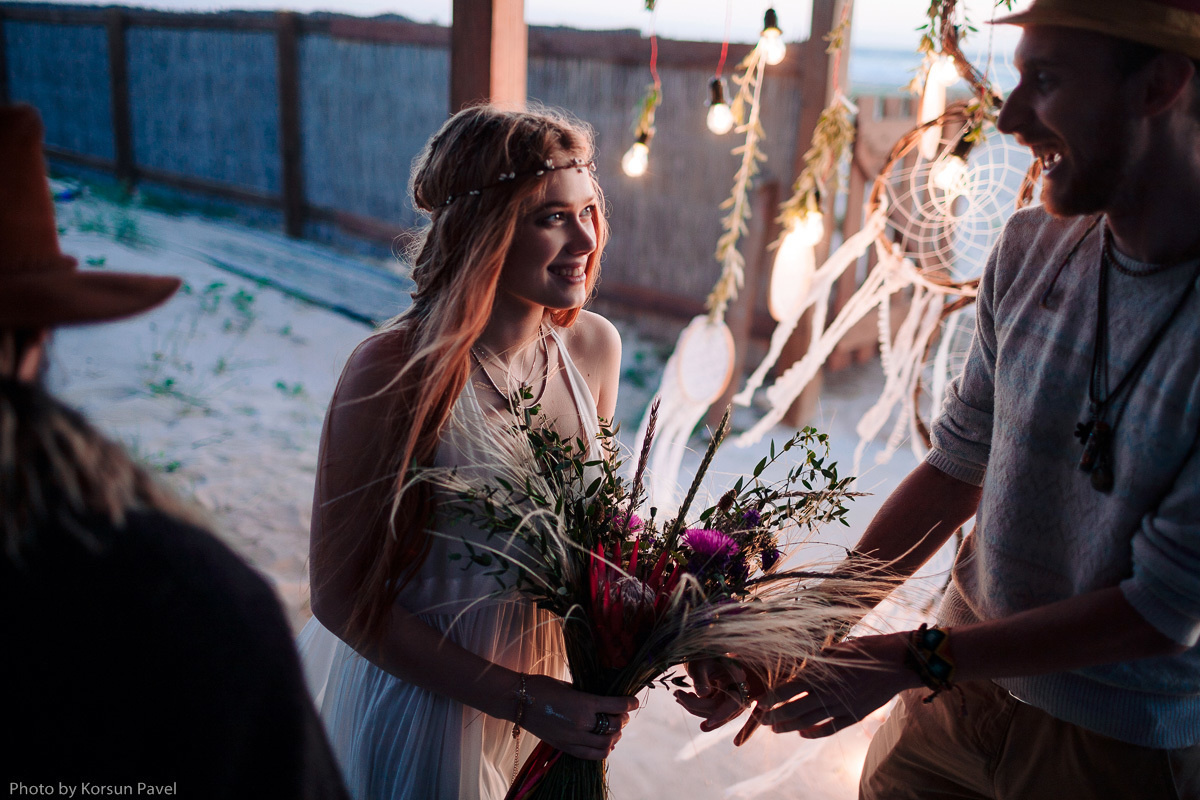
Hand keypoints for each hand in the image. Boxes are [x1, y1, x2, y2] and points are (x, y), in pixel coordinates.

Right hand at [520, 674, 638, 760]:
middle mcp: (581, 723)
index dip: (629, 704)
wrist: (517, 701)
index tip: (634, 702)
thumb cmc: (541, 686)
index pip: (616, 706)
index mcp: (583, 704)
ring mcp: (572, 738)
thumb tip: (603, 699)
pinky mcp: (564, 747)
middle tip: (622, 715)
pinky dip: (602, 749)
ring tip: (613, 729)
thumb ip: (587, 695)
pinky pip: (591, 755)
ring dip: (614, 737)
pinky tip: (603, 742)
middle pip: (614, 727)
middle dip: (622, 720)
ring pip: (606, 744)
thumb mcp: (569, 685)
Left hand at [673, 659, 752, 733]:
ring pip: (711, 711)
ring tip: (677, 695)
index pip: (733, 703)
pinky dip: (695, 704)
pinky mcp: (719, 697)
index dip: (721, 715)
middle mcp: (735, 689)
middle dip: (697, 706)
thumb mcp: (699, 664)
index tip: (708, 723)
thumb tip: (702, 695)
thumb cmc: (700, 653)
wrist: (699, 648)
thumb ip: (701, 679)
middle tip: (677, 696)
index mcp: (737, 679)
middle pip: (719, 709)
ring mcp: (727, 694)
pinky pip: (708, 708)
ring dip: (693, 706)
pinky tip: (683, 697)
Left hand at [754, 633, 917, 738]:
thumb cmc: (864, 649)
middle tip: (760, 719)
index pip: (786, 691)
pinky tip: (802, 734)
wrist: (896, 662)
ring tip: (775, 728)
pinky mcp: (853, 716)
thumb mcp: (834, 649)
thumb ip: (813, 662)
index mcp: (820, 674)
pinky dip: (813, 733)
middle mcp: (827, 693)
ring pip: (807, 723)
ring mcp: (841, 707)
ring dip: (788, 727)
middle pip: (793, 710)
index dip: (770, 699)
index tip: (757, 702)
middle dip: (773, 716)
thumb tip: (792, 667)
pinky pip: (829, 728)